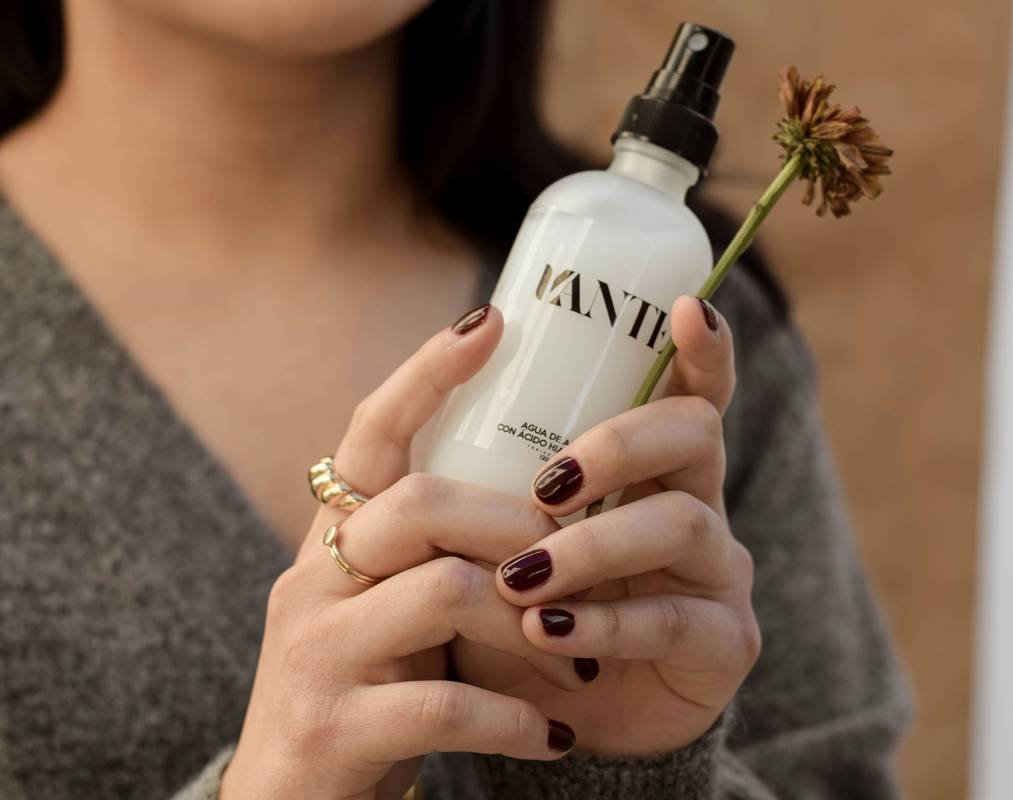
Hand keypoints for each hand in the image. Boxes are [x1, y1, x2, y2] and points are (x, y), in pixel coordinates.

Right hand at [222, 306, 586, 798]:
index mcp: (333, 542)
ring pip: (444, 593)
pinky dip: (517, 716)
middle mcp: (312, 582)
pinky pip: (447, 702)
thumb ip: (440, 552)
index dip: (428, 374)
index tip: (491, 319)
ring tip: (582, 655)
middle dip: (518, 520)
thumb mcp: (392, 607)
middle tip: (577, 554)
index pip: (372, 434)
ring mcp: (315, 654)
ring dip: (534, 621)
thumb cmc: (368, 692)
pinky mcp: (335, 728)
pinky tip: (553, 734)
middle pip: (421, 503)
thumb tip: (544, 497)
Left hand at [454, 296, 761, 755]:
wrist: (547, 718)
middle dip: (621, 443)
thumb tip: (443, 375)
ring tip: (522, 577)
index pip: (688, 391)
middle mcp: (696, 503)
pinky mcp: (724, 642)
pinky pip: (673, 620)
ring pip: (682, 523)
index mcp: (651, 469)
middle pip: (695, 434)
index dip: (700, 347)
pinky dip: (604, 623)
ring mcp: (718, 572)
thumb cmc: (516, 606)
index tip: (686, 306)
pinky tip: (549, 634)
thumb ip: (480, 470)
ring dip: (595, 544)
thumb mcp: (492, 533)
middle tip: (546, 482)